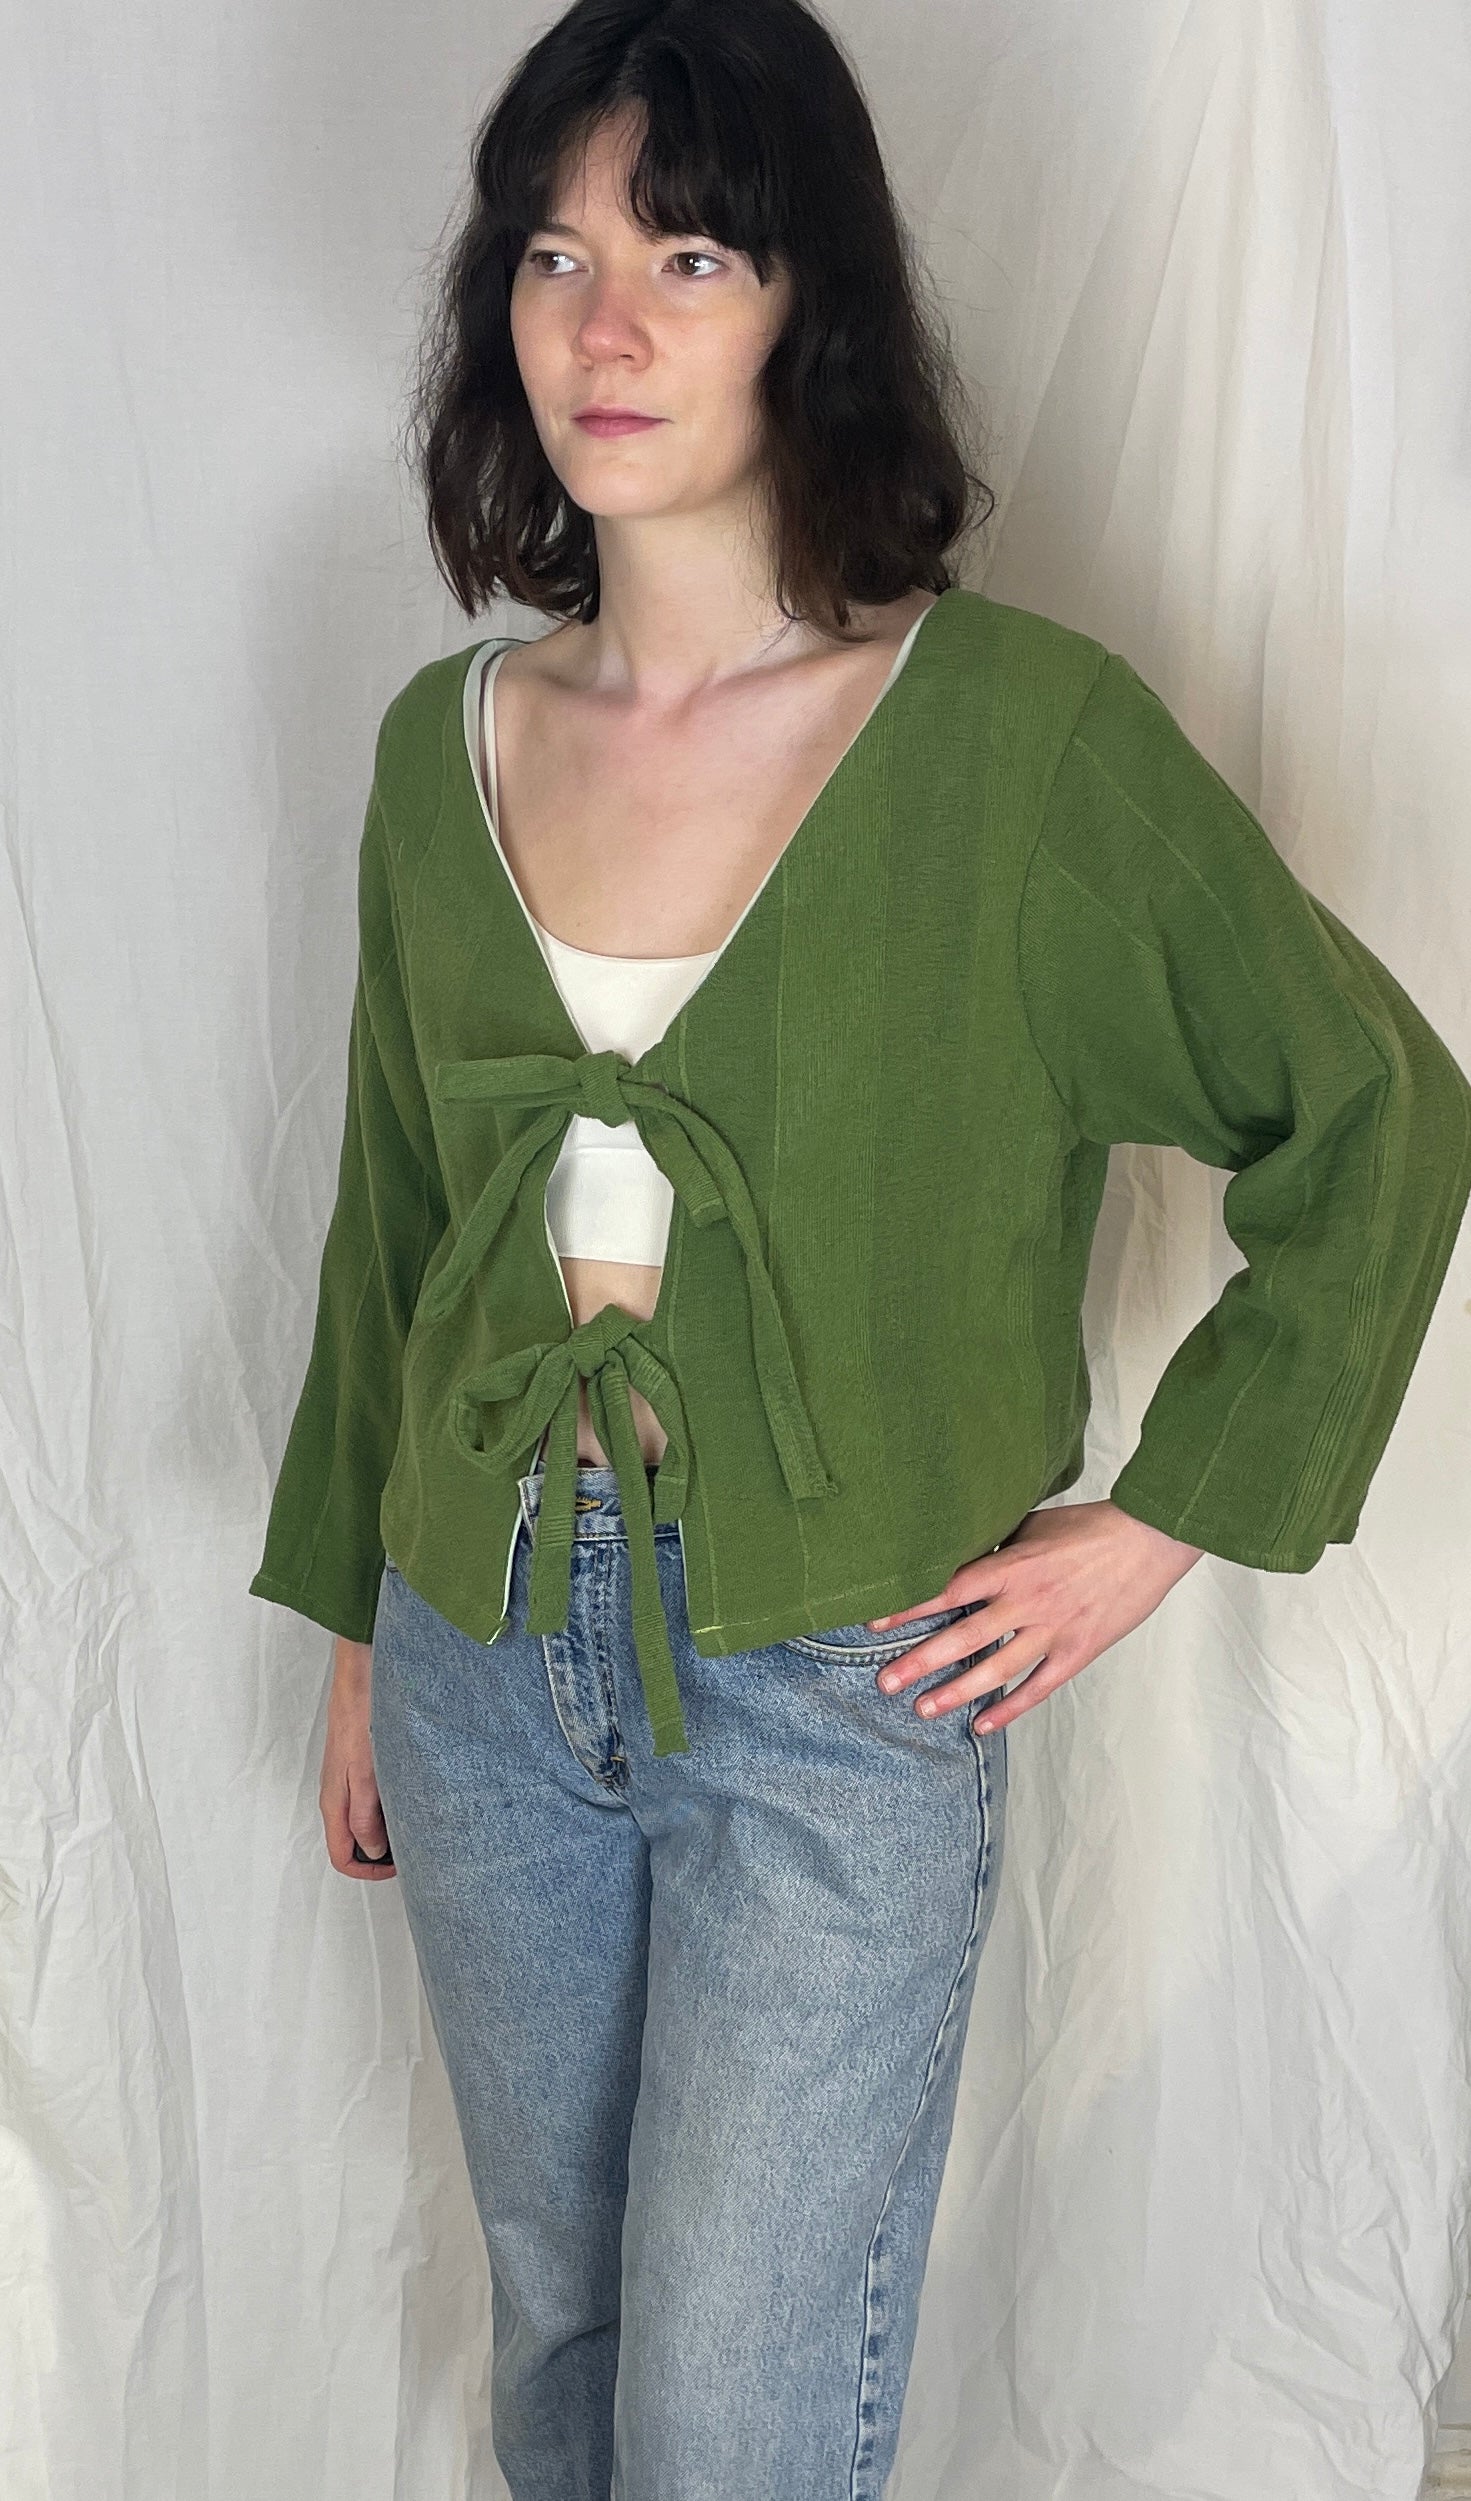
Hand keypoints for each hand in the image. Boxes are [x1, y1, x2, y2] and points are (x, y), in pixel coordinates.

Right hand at [320, 1635, 396, 1877]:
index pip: (342, 1856)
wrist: (362, 1673)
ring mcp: (351, 1779)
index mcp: (335, 1803)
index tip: (398, 1866)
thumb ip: (366, 1813)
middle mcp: (340, 1795)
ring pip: (365, 1821)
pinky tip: (414, 1795)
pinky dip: (392, 1807)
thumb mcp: (365, 1772)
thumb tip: (372, 1848)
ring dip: (389, 1830)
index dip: (368, 1871)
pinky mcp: (363, 1763)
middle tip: (414, 1848)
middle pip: (354, 1842)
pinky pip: (374, 1798)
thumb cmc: (360, 1717)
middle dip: (381, 1854)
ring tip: (418, 1824)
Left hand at [865, 1498, 1203, 1733]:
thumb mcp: (1034, 1524)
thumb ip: (998, 1544)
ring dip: (957, 1691)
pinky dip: (1010, 1708)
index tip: (876, 1624)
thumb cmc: (1093, 1526)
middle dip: (921, 1660)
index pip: (949, 1589)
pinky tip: (983, 1724)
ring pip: (997, 1669)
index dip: (910, 1608)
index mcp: (1013, 1565)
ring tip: (922, 1708)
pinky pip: (1039, 1686)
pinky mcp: (1078, 1651)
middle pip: (964, 1636)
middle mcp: (1028, 1601)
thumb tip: (961, 1550)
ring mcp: (1054, 1630)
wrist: (1151, 1538)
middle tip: (885, 1681)